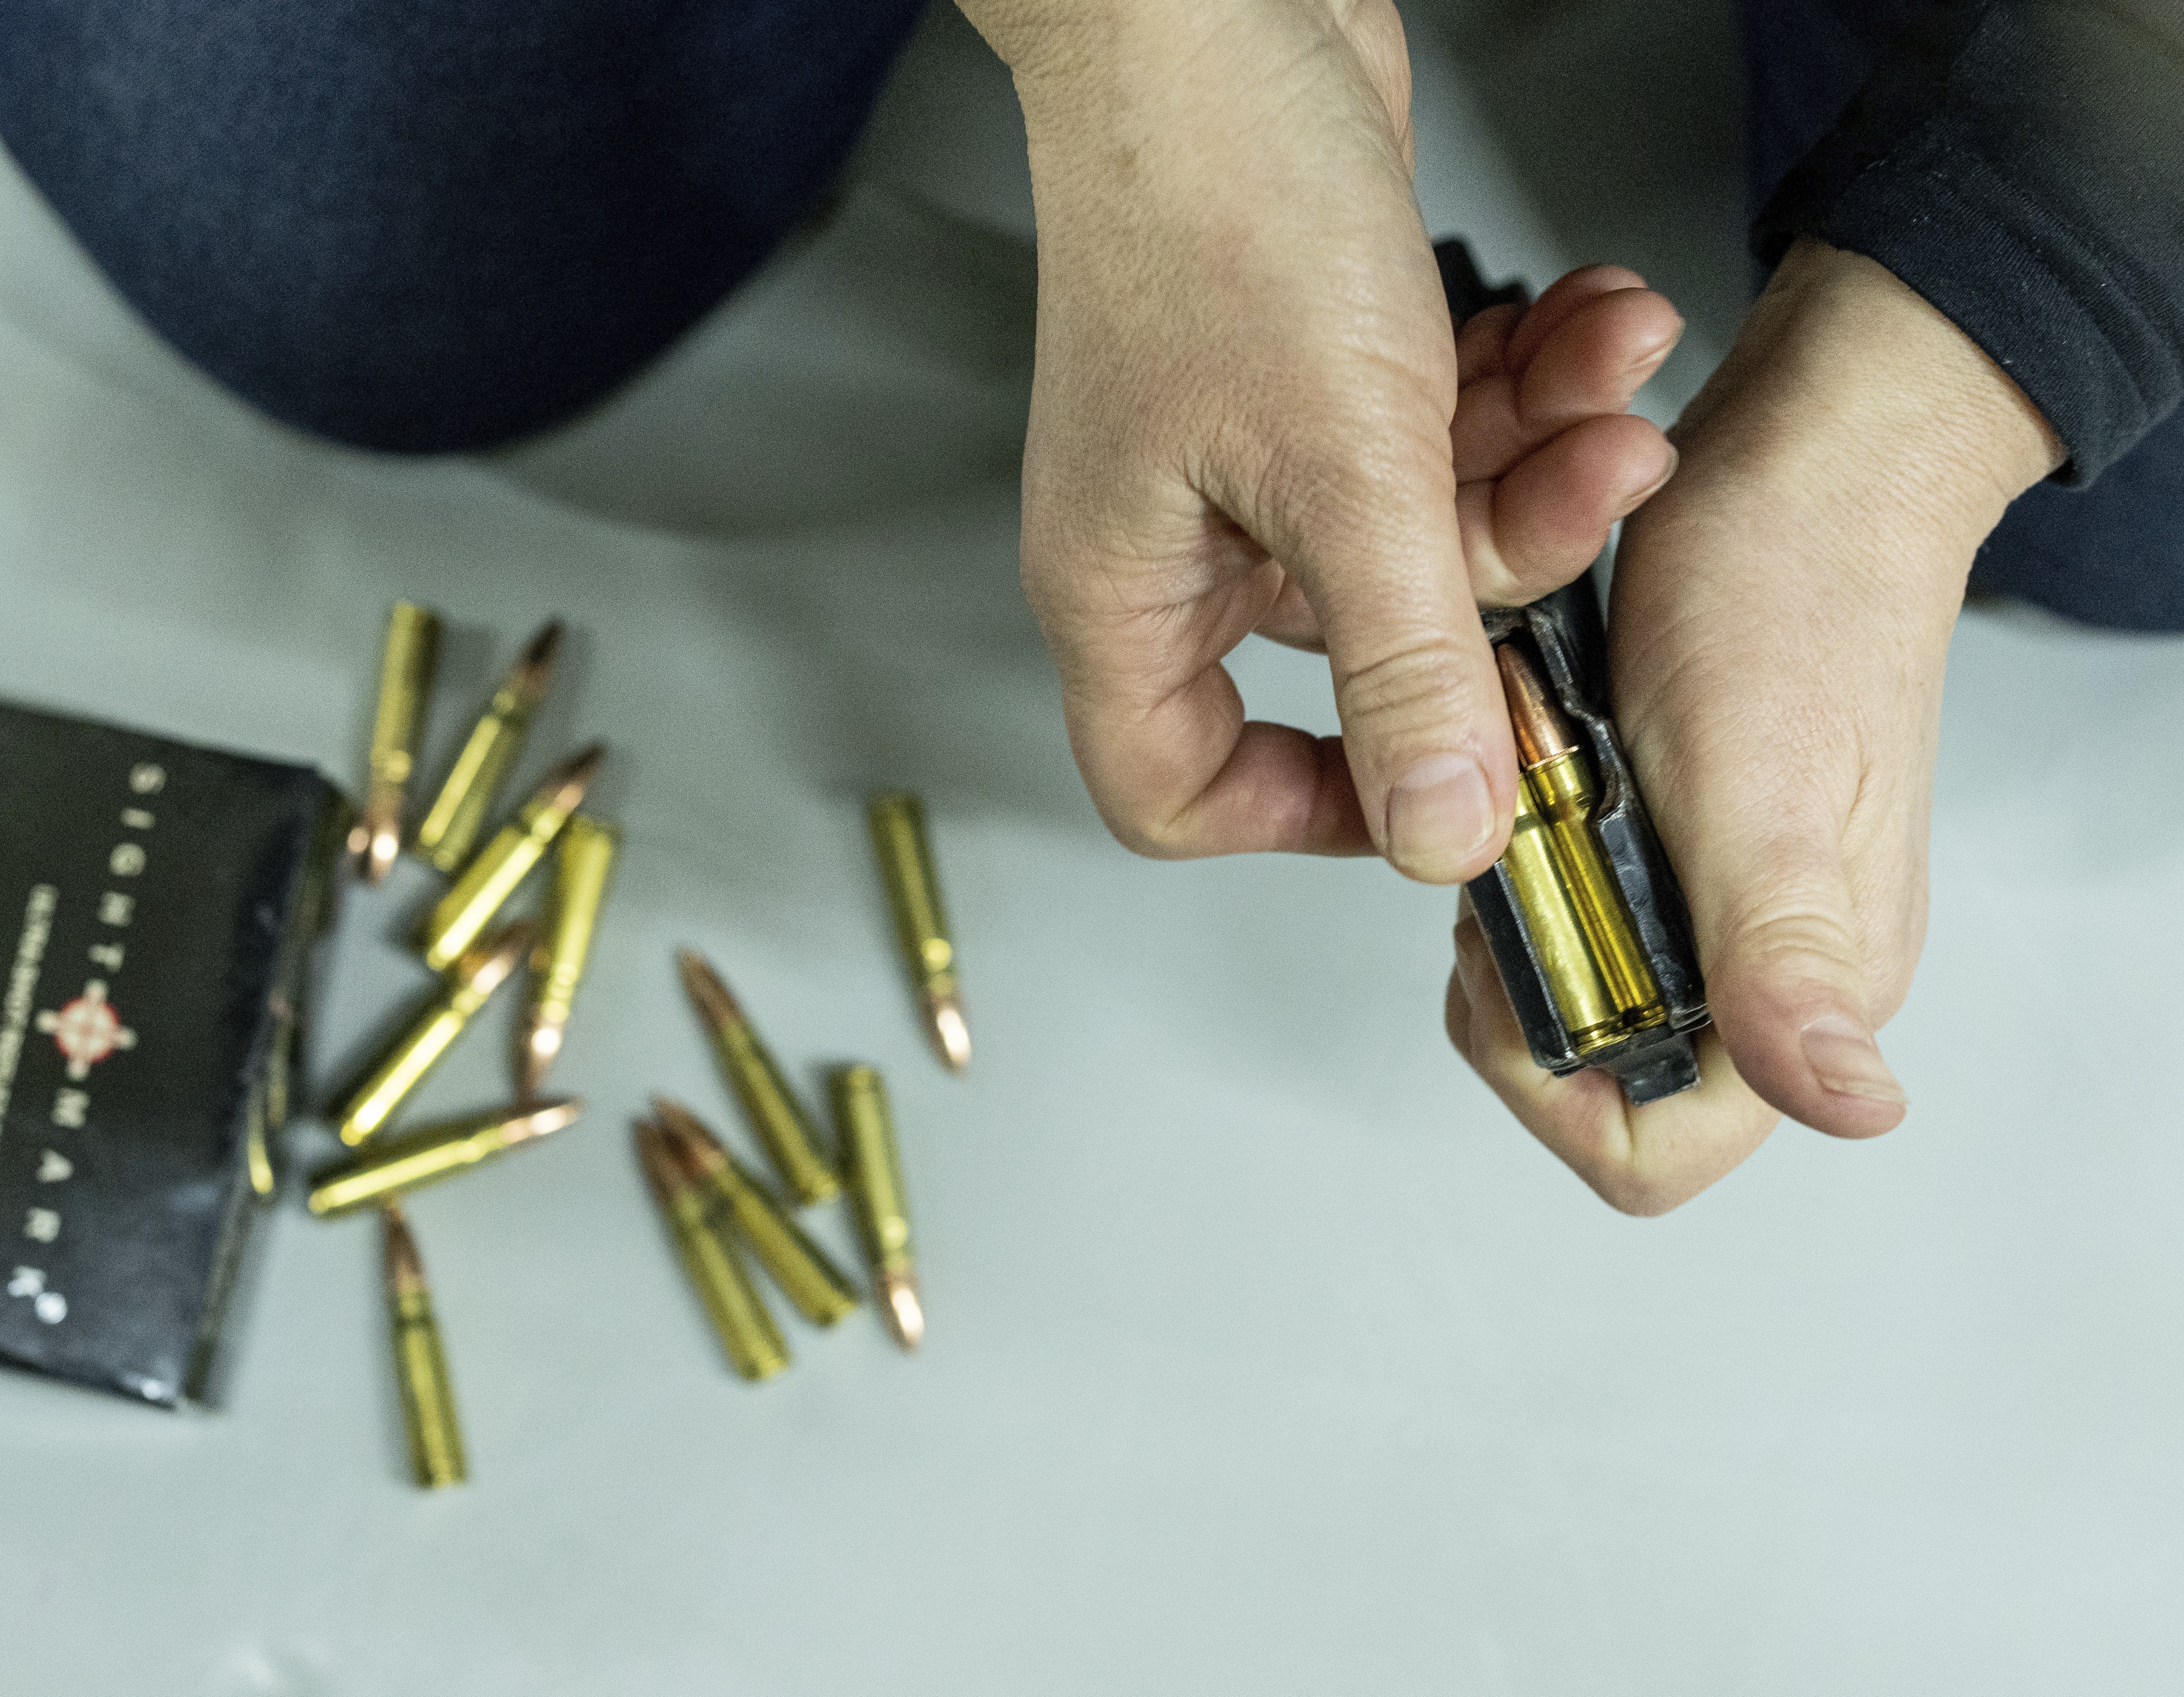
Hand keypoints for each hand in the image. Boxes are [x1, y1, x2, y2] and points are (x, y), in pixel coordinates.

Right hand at [961, 0, 1676, 875]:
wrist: (1216, 8)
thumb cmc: (1215, 204)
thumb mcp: (1338, 469)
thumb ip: (1402, 668)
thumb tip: (1441, 833)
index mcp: (1126, 588)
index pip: (1179, 786)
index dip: (1303, 816)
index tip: (1434, 784)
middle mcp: (1183, 537)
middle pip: (1361, 651)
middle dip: (1499, 571)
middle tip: (1595, 493)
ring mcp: (1251, 457)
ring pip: (1425, 533)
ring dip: (1538, 458)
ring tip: (1609, 380)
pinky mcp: (1321, 378)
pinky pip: (1441, 436)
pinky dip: (1521, 390)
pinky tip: (1584, 325)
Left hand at [1446, 239, 2064, 1213]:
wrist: (1807, 464)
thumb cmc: (1795, 602)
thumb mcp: (1763, 791)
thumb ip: (1789, 966)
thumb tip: (1853, 1105)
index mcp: (1807, 982)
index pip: (1652, 1146)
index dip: (1556, 1089)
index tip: (1524, 969)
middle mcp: (1763, 959)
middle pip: (1589, 1068)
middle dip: (1521, 982)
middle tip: (1513, 858)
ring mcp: (1714, 896)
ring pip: (1567, 976)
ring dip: (1519, 901)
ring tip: (1527, 797)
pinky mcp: (1668, 833)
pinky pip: (1567, 887)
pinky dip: (1527, 839)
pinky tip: (1532, 767)